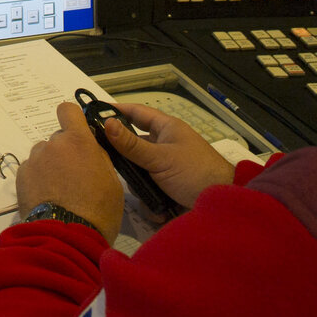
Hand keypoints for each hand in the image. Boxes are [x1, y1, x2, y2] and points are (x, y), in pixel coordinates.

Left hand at [15, 102, 122, 239]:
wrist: (67, 238)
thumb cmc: (98, 211)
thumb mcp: (112, 182)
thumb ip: (99, 158)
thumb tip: (91, 151)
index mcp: (78, 141)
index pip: (67, 110)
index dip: (72, 118)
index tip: (77, 132)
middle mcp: (53, 145)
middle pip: (58, 139)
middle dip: (65, 152)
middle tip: (74, 177)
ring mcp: (34, 161)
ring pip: (43, 155)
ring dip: (50, 166)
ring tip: (58, 191)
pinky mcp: (21, 178)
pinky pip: (32, 171)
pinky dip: (38, 180)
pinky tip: (47, 198)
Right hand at [101, 102, 233, 207]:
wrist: (222, 204)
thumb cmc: (194, 172)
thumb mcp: (160, 158)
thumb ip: (131, 144)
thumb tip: (106, 123)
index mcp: (167, 129)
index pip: (137, 112)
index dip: (117, 110)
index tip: (94, 112)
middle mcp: (165, 144)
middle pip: (134, 144)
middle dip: (123, 156)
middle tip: (100, 158)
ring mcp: (166, 166)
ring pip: (139, 168)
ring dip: (138, 182)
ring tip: (135, 188)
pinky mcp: (167, 185)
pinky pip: (149, 187)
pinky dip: (149, 197)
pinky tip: (153, 206)